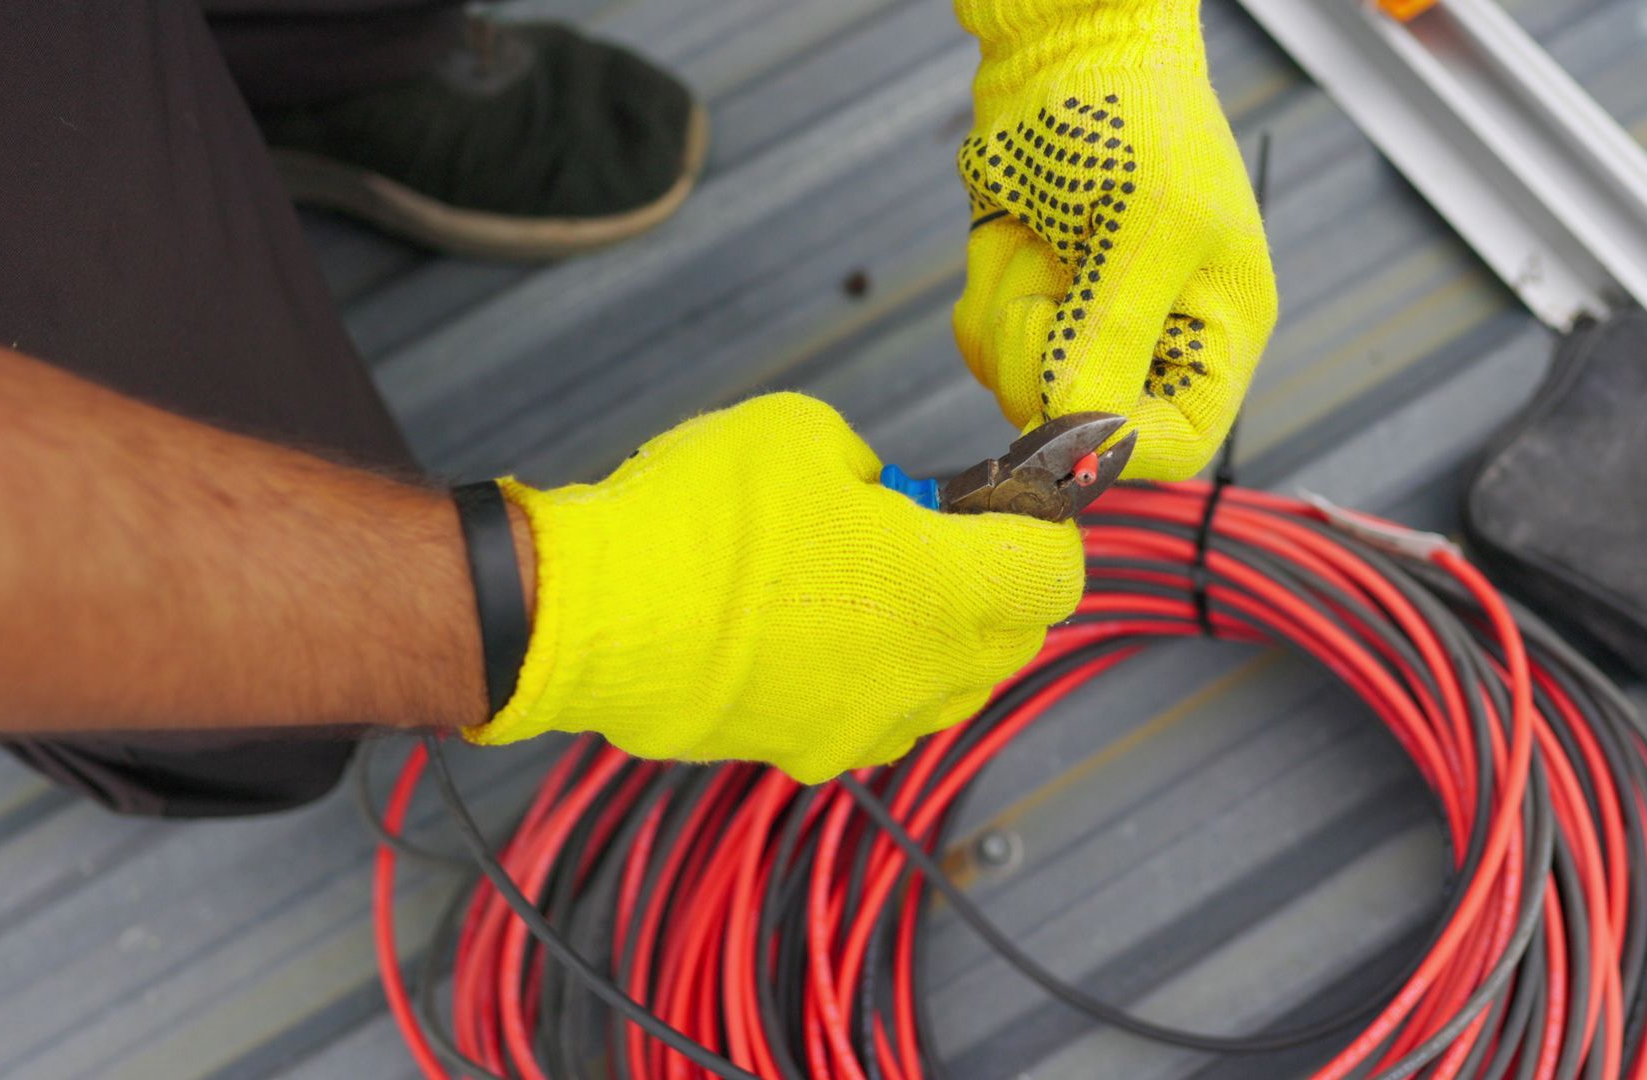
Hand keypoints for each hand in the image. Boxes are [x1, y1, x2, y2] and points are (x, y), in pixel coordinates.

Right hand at [469, 393, 1083, 783]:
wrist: (590, 616)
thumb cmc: (697, 519)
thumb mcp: (803, 435)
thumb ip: (873, 469)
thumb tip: (880, 495)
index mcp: (944, 586)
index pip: (1055, 575)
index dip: (1045, 530)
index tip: (1014, 505)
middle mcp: (921, 672)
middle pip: (1013, 640)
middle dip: (998, 586)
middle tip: (942, 535)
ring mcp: (865, 725)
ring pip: (947, 690)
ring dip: (938, 639)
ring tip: (871, 586)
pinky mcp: (806, 754)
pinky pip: (874, 718)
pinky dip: (870, 679)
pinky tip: (815, 634)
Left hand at [952, 0, 1276, 480]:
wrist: (1060, 48)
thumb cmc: (1132, 116)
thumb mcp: (1142, 229)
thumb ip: (1111, 338)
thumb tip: (1078, 440)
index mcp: (1217, 333)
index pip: (1178, 444)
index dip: (1118, 445)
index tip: (1065, 407)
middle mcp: (1154, 342)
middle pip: (1081, 427)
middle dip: (1045, 352)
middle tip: (1055, 276)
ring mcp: (1086, 327)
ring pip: (1018, 389)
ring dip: (1011, 308)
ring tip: (1044, 239)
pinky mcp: (1029, 304)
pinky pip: (984, 348)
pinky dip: (984, 294)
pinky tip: (1015, 237)